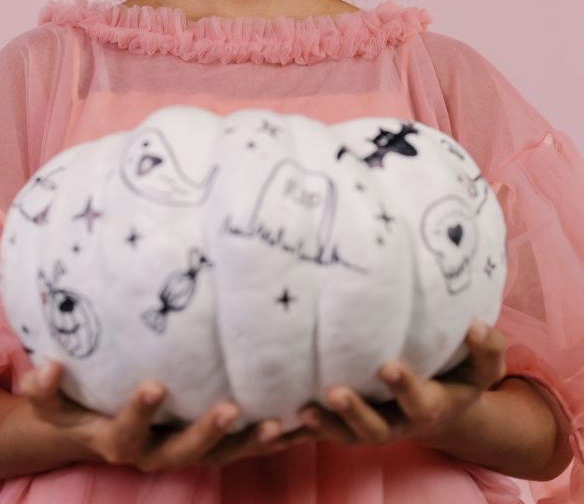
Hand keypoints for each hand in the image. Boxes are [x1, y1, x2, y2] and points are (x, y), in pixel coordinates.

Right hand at [20, 359, 312, 470]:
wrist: (94, 430)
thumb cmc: (73, 404)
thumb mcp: (51, 401)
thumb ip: (43, 387)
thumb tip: (44, 364)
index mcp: (117, 439)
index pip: (128, 430)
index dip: (140, 412)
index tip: (154, 384)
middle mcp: (154, 452)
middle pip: (183, 453)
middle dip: (206, 433)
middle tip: (230, 407)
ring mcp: (183, 451)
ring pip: (221, 457)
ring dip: (249, 443)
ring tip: (279, 423)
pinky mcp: (209, 445)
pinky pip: (241, 448)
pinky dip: (268, 439)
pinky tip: (299, 421)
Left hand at [296, 319, 506, 447]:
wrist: (445, 408)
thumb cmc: (461, 377)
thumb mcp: (483, 367)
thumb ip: (485, 348)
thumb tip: (474, 324)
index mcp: (429, 406)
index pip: (418, 402)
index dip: (403, 388)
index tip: (388, 365)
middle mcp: (397, 423)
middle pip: (375, 429)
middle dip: (356, 412)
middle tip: (335, 391)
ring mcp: (371, 427)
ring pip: (345, 436)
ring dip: (323, 426)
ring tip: (302, 410)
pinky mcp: (346, 425)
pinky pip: (323, 435)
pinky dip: (298, 432)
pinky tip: (273, 419)